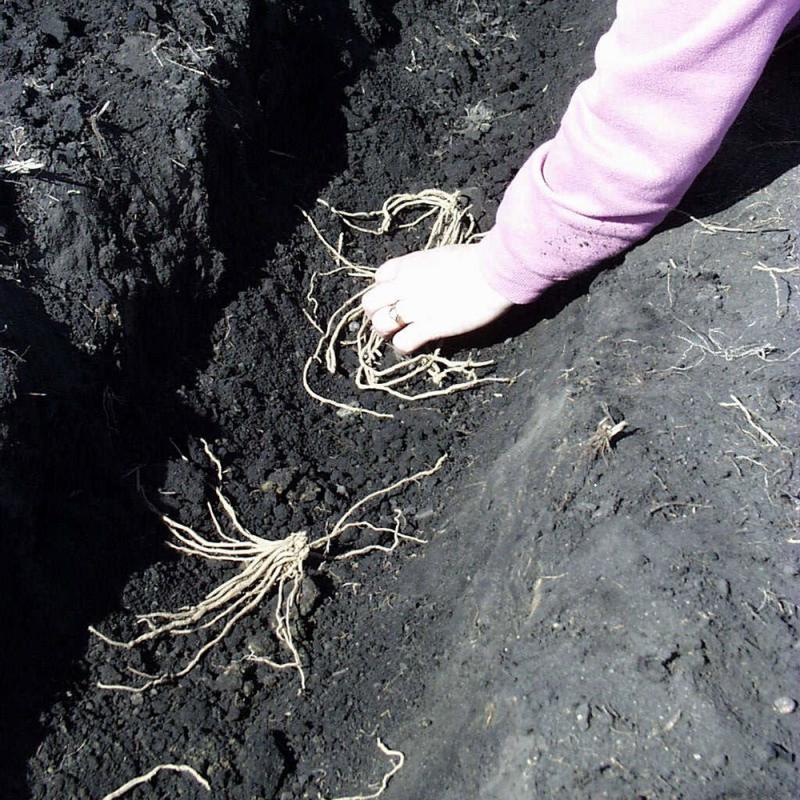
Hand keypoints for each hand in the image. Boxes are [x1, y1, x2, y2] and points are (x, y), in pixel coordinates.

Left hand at [361, 243, 512, 352]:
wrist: (493, 272)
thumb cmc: (477, 260)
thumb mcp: (443, 256)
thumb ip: (428, 268)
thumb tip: (430, 276)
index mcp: (409, 264)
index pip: (379, 277)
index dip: (384, 289)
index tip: (395, 296)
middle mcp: (405, 285)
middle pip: (371, 302)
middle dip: (376, 313)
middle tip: (390, 320)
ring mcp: (415, 307)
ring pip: (381, 324)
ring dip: (386, 332)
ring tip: (397, 335)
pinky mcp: (429, 327)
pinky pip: (402, 342)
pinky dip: (403, 347)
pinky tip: (410, 347)